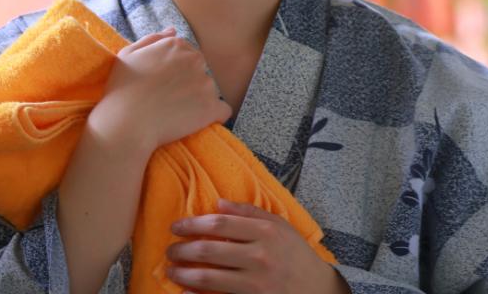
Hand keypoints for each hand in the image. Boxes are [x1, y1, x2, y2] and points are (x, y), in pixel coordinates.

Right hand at [88, 28, 231, 155]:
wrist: (125, 122)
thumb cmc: (121, 89)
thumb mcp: (129, 54)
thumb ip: (154, 39)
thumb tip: (174, 31)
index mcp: (176, 45)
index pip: (187, 54)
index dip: (175, 71)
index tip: (164, 84)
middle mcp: (195, 60)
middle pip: (200, 70)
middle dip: (189, 82)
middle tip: (169, 99)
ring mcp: (205, 84)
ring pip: (209, 91)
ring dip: (198, 100)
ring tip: (176, 113)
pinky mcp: (211, 108)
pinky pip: (223, 111)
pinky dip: (213, 116)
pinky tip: (197, 122)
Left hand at [165, 199, 347, 293]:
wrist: (317, 289)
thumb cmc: (295, 255)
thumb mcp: (279, 226)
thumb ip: (249, 212)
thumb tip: (217, 202)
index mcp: (265, 231)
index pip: (219, 224)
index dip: (192, 224)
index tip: (176, 227)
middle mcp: (259, 255)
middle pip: (209, 250)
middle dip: (182, 250)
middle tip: (170, 250)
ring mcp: (256, 282)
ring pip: (209, 276)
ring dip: (184, 273)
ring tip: (172, 270)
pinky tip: (185, 292)